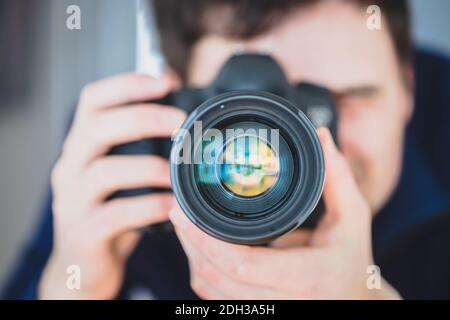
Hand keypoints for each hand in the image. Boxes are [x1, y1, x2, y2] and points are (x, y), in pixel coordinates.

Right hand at [39, 72, 184, 298]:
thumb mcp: (123, 172)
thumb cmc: (112, 209)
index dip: (127, 84)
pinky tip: (173, 207)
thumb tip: (180, 108)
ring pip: (104, 172)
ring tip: (179, 174)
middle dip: (142, 118)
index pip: (93, 100)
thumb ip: (142, 144)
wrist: (86, 261)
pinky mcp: (83, 231)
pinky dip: (148, 208)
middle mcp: (71, 166)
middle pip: (96, 128)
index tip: (165, 80)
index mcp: (83, 144)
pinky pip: (115, 215)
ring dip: (149, 168)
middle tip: (179, 122)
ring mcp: (72, 200)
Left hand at [170, 128, 399, 298]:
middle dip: (190, 246)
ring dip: (193, 260)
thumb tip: (321, 137)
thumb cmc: (352, 258)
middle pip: (218, 281)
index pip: (245, 266)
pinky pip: (217, 300)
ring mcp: (270, 313)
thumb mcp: (353, 217)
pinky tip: (200, 251)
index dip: (207, 242)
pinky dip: (203, 275)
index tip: (184, 214)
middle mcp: (287, 303)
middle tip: (177, 213)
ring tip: (184, 228)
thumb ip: (337, 177)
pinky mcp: (257, 314)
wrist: (355, 300)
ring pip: (212, 293)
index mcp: (309, 277)